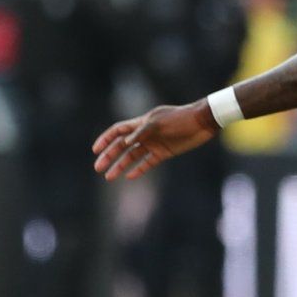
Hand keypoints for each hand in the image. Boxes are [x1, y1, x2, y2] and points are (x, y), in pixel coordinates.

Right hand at [92, 102, 217, 180]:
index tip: (95, 150)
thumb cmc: (180, 119)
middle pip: (122, 146)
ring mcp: (154, 144)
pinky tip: (129, 177)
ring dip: (120, 166)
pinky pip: (147, 163)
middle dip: (109, 156)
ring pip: (132, 156)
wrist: (202, 123)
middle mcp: (145, 134)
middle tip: (98, 168)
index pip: (118, 131)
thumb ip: (141, 131)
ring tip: (109, 177)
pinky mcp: (164, 152)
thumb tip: (125, 143)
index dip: (105, 139)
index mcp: (141, 123)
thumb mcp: (159, 123)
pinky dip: (139, 170)